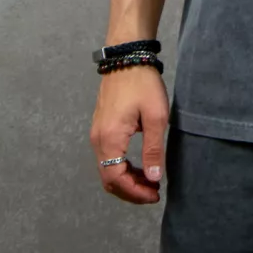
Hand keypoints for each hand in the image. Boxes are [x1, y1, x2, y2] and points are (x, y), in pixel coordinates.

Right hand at [89, 66, 169, 203]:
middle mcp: (97, 140)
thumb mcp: (156, 117)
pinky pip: (108, 157)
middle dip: (130, 190)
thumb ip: (153, 150)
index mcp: (109, 139)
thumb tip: (153, 179)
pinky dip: (122, 167)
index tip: (155, 195)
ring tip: (149, 181)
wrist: (127, 57)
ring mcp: (97, 134)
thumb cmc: (143, 84)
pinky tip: (139, 166)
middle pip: (108, 178)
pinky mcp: (101, 128)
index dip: (134, 193)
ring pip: (107, 169)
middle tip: (153, 192)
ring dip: (126, 180)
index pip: (115, 179)